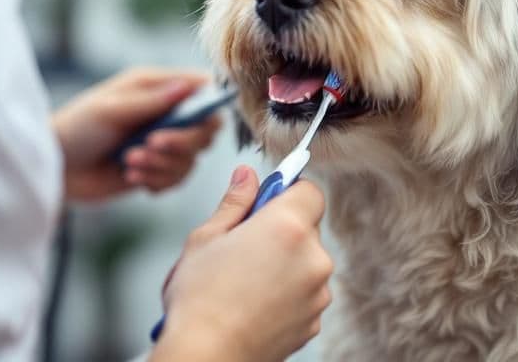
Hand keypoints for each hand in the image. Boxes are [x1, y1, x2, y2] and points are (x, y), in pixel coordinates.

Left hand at [53, 68, 221, 202]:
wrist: (54, 168)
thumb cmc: (76, 128)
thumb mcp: (111, 109)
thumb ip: (152, 100)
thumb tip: (189, 86)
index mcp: (156, 87)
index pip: (202, 89)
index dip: (209, 103)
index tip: (198, 119)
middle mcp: (165, 114)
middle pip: (205, 129)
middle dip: (182, 141)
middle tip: (152, 144)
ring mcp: (161, 143)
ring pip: (191, 159)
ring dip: (163, 165)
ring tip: (130, 162)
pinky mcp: (155, 169)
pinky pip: (176, 179)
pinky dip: (157, 180)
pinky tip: (132, 177)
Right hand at [151, 167, 332, 361]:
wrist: (207, 356)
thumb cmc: (199, 299)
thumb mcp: (206, 238)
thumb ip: (234, 202)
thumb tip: (247, 175)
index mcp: (288, 227)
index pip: (310, 191)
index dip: (288, 191)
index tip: (266, 201)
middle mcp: (313, 258)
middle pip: (308, 227)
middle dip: (281, 229)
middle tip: (243, 245)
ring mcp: (318, 292)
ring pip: (307, 262)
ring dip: (285, 263)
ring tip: (245, 280)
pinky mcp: (314, 320)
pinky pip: (306, 293)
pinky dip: (287, 293)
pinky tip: (255, 303)